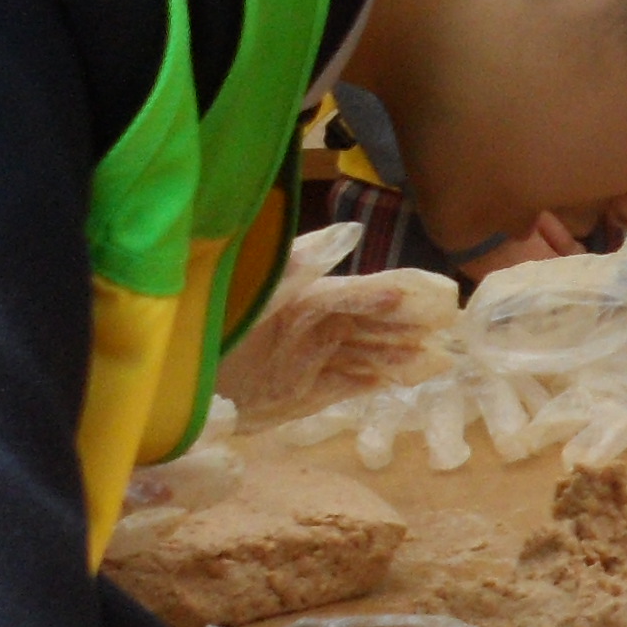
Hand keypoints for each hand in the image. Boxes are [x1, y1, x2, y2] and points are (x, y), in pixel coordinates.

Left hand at [213, 222, 463, 414]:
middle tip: (447, 330)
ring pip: (364, 356)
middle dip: (406, 327)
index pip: (358, 294)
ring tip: (436, 359)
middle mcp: (311, 327)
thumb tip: (350, 232)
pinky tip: (399, 380)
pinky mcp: (301, 394)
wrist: (179, 380)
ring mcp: (309, 361)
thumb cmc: (215, 325)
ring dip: (398, 357)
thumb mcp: (258, 288)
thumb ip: (303, 263)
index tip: (426, 297)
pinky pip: (346, 386)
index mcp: (303, 297)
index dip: (391, 296)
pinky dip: (373, 383)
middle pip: (369, 325)